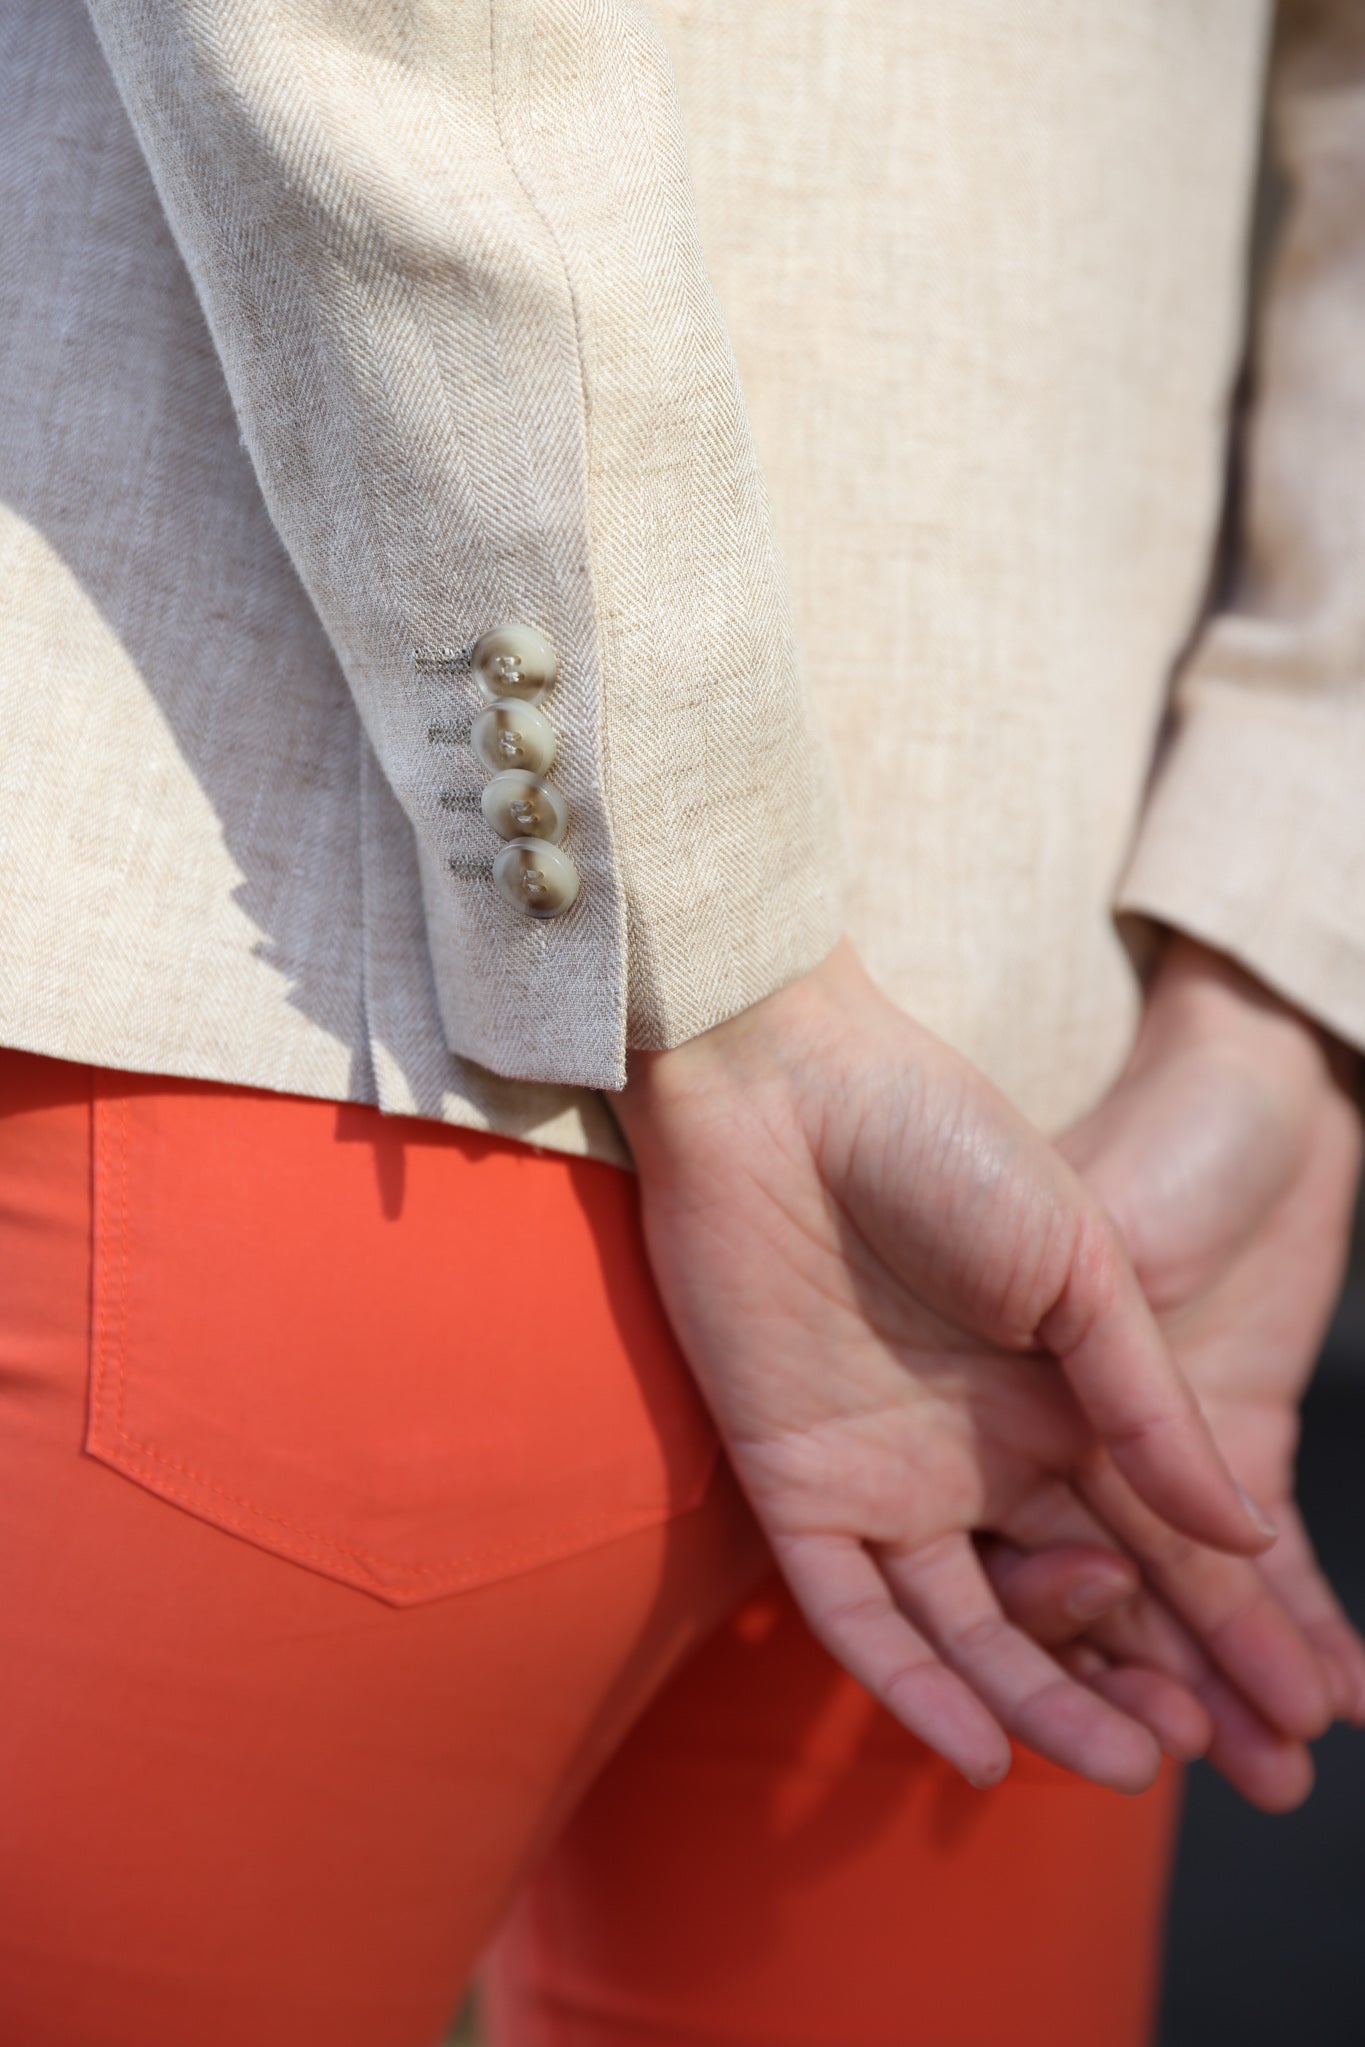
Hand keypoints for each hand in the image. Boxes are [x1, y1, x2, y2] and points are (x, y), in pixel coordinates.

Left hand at [616, 943, 1309, 1792]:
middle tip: (1220, 1755)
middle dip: (1147, 1684)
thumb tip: (1242, 1532)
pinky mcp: (793, 1484)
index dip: (1227, 1623)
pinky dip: (910, 1686)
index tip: (1303, 1702)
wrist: (784, 1083)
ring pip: (970, 1630)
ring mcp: (884, 1476)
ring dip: (1042, 1704)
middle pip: (1071, 1603)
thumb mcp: (1081, 1269)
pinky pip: (848, 1614)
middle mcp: (976, 1457)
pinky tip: (977, 1752)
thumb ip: (1148, 1406)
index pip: (1155, 1539)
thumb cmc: (944, 1143)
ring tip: (1128, 1764)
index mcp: (1058, 1403)